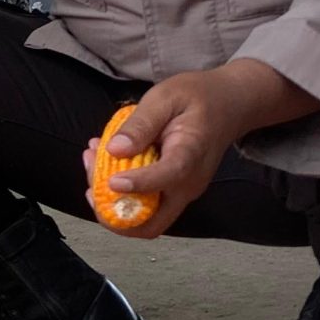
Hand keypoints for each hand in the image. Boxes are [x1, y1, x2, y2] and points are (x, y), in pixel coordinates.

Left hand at [82, 70, 232, 237]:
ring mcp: (181, 193)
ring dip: (111, 203)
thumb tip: (115, 150)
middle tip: (91, 184)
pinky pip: (143, 205)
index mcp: (190, 155)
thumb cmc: (198, 97)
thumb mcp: (166, 97)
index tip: (111, 181)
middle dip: (114, 213)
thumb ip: (141, 123)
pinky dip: (119, 194)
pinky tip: (103, 164)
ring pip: (142, 219)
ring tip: (92, 164)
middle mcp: (188, 185)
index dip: (137, 185)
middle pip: (150, 223)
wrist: (228, 105)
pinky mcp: (172, 192)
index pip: (167, 178)